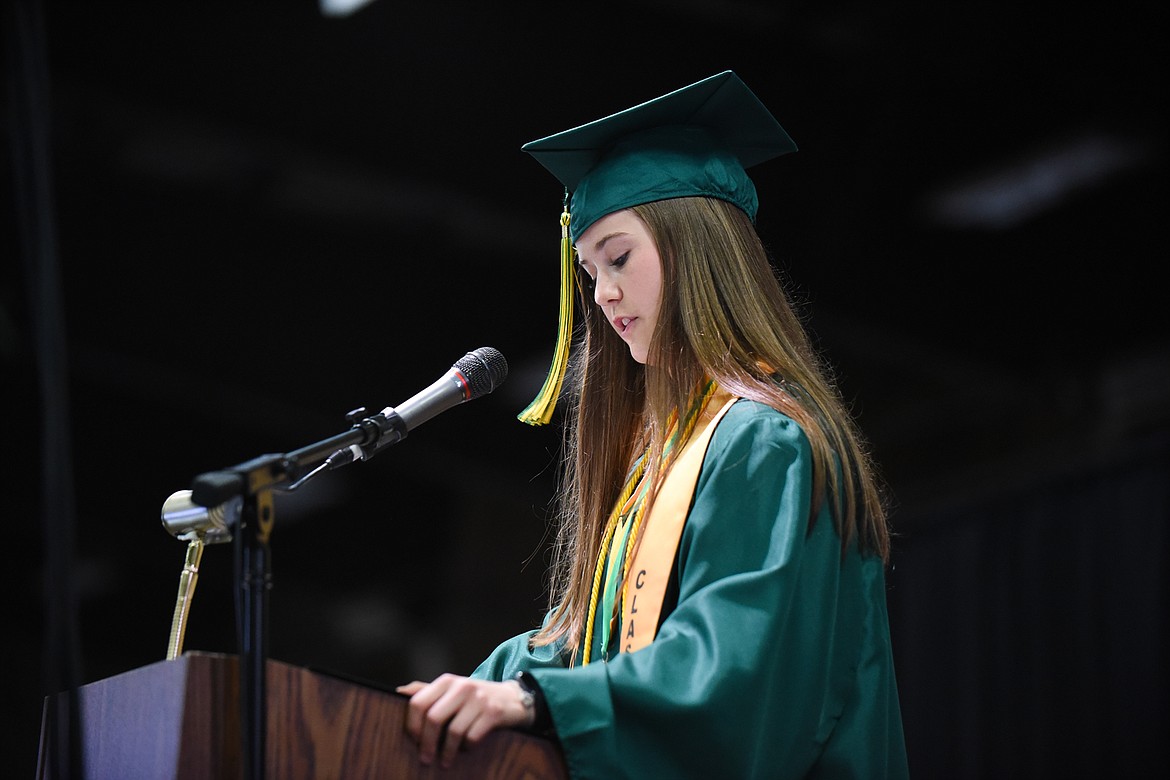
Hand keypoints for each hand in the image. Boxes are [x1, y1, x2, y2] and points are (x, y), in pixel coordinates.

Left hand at [396, 674, 532, 767]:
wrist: (512, 697)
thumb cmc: (475, 698)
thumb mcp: (452, 689)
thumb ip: (427, 690)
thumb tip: (399, 691)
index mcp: (446, 681)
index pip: (418, 702)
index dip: (412, 725)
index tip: (413, 741)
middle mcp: (462, 686)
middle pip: (433, 718)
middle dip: (427, 743)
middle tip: (425, 759)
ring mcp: (479, 699)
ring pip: (453, 732)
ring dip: (447, 752)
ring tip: (445, 761)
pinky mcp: (494, 712)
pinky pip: (472, 737)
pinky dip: (467, 748)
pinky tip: (466, 750)